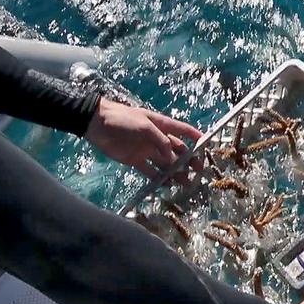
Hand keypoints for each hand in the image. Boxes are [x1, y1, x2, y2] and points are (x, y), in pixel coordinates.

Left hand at [84, 98, 203, 182]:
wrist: (97, 124)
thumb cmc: (122, 119)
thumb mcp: (144, 125)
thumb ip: (160, 140)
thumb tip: (172, 157)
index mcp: (161, 125)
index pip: (182, 131)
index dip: (195, 137)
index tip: (207, 144)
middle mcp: (157, 138)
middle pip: (177, 151)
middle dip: (189, 160)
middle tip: (198, 170)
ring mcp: (147, 150)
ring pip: (166, 163)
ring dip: (176, 172)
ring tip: (186, 182)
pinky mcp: (136, 161)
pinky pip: (151, 171)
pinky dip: (159, 178)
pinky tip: (167, 184)